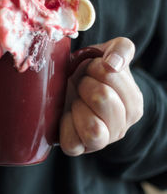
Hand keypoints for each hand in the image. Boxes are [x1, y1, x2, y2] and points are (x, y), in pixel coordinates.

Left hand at [60, 37, 142, 155]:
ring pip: (94, 129)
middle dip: (86, 84)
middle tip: (81, 84)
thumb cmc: (88, 72)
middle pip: (104, 99)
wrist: (64, 86)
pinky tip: (65, 114)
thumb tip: (113, 65)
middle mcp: (120, 128)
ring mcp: (100, 142)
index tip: (91, 68)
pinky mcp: (77, 148)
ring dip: (77, 106)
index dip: (97, 69)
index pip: (115, 80)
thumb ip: (121, 50)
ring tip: (75, 100)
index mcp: (133, 105)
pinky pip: (72, 143)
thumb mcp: (108, 53)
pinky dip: (65, 126)